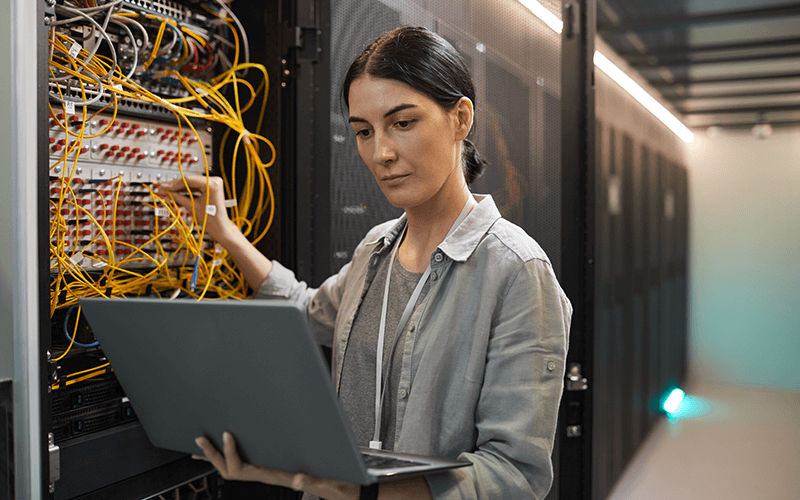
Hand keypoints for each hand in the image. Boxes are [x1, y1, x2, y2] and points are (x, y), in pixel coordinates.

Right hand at [156, 175, 237, 244]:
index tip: (163, 186)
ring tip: (166, 188)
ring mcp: (214, 182)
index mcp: (212, 184)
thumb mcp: (191, 206)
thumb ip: (178, 196)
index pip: (188, 180)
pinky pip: (196, 185)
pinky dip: (186, 188)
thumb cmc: (210, 219)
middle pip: (189, 180)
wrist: (220, 226)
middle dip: (174, 184)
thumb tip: (166, 191)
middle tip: (161, 186)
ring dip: (179, 186)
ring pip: (192, 182)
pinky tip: (175, 190)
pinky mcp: (211, 186)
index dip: (173, 183)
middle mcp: (214, 180)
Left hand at [194, 431, 361, 499]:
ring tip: (204, 444)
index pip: (243, 468)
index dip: (231, 453)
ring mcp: (270, 475)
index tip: (228, 434)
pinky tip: (229, 449)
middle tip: (200, 438)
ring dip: (217, 457)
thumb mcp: (328, 482)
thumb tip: (296, 480)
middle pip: (231, 470)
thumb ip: (311, 482)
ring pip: (235, 469)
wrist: (345, 493)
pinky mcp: (275, 472)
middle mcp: (269, 476)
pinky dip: (232, 456)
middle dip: (213, 455)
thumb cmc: (338, 486)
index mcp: (276, 477)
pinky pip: (246, 466)